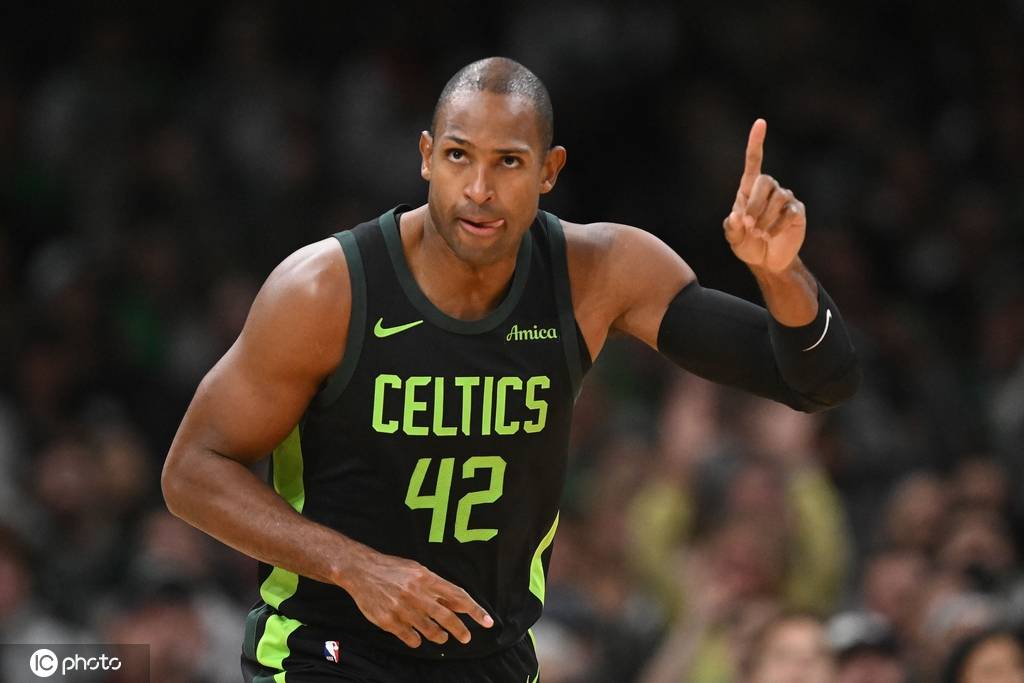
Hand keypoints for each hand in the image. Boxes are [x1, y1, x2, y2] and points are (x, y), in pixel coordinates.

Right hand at [339, 548, 492, 647]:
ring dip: (439, 636)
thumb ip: (437, 587)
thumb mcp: (417, 570)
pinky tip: (418, 639)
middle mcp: (417, 593)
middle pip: (447, 617)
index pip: (458, 596)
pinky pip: (410, 638)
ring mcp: (403, 608)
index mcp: (426, 578)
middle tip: (466, 638)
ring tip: (442, 637)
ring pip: (430, 630)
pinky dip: (417, 640)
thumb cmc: (392, 569)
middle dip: (460, 630)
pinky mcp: (389, 621)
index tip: (487, 621)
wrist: (360, 570)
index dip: (475, 610)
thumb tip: (458, 604)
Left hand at [723, 119, 805, 273]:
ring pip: (777, 198)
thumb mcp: (734, 239)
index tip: (761, 122)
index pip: (754, 161)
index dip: (756, 142)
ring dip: (765, 218)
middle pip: (765, 181)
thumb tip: (737, 216)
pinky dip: (777, 225)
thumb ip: (732, 228)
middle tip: (748, 224)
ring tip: (759, 233)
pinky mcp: (797, 211)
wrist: (767, 261)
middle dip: (755, 204)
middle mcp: (769, 189)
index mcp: (748, 190)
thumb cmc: (747, 245)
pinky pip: (789, 212)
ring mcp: (784, 199)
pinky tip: (770, 235)